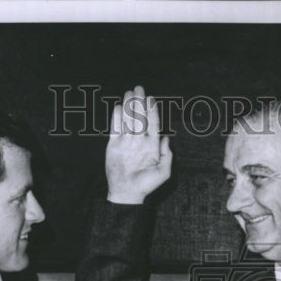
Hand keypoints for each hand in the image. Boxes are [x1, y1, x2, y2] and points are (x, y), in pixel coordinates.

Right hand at [105, 86, 172, 204]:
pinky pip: (115, 128)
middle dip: (139, 102)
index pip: (153, 124)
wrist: (126, 192)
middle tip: (139, 88)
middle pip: (139, 117)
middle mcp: (139, 141)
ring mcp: (126, 142)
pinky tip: (118, 107)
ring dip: (128, 106)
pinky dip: (116, 117)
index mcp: (151, 145)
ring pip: (127, 119)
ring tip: (129, 93)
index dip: (152, 111)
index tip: (151, 99)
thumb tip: (167, 138)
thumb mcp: (162, 173)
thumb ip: (167, 156)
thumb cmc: (146, 185)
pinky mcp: (113, 144)